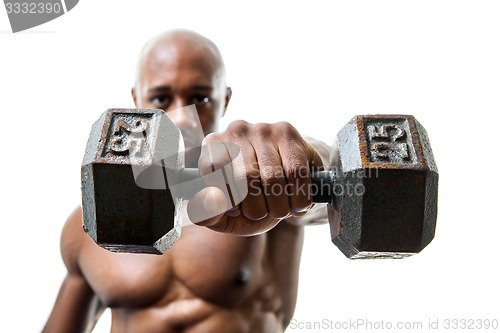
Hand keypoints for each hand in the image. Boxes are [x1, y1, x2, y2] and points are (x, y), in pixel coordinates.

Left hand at [187, 120, 323, 235]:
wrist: (283, 191)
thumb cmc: (247, 203)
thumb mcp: (222, 214)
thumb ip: (207, 212)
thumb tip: (214, 200)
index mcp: (212, 145)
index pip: (214, 171)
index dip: (229, 199)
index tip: (236, 210)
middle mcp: (235, 130)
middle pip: (246, 177)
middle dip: (257, 208)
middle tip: (262, 215)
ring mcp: (262, 129)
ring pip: (272, 176)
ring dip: (279, 206)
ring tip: (280, 211)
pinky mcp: (287, 133)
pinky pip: (295, 172)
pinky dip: (298, 197)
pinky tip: (297, 205)